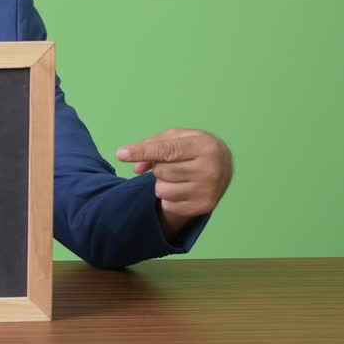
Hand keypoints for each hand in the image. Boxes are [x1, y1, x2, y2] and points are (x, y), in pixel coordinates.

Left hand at [115, 129, 232, 239]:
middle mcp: (210, 169)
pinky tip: (184, 188)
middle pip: (161, 171)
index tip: (120, 153)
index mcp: (204, 146)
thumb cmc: (193, 147)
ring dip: (163, 183)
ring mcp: (208, 190)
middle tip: (175, 163)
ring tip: (179, 175)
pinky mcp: (204, 207)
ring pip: (162, 189)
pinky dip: (170, 196)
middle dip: (159, 166)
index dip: (141, 151)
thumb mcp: (177, 137)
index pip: (166, 151)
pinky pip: (168, 204)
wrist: (223, 165)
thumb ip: (153, 145)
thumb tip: (136, 169)